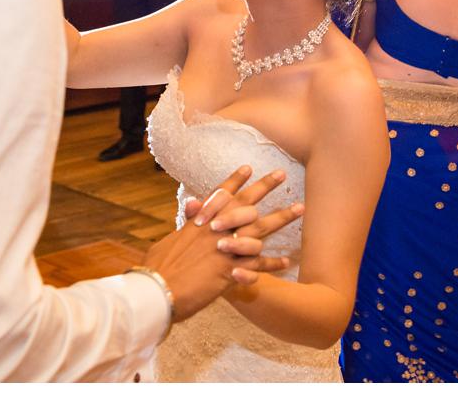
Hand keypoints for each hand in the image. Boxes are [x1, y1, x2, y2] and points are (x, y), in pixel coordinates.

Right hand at [145, 166, 304, 317]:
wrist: (158, 291)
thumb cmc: (157, 268)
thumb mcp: (170, 240)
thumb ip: (187, 223)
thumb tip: (192, 206)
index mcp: (200, 222)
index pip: (220, 195)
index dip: (234, 181)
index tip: (247, 167)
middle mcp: (216, 231)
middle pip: (246, 203)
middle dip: (264, 186)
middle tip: (281, 174)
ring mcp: (226, 249)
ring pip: (260, 229)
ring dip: (282, 218)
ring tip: (300, 208)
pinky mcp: (232, 270)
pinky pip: (259, 264)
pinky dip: (272, 263)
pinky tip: (287, 261)